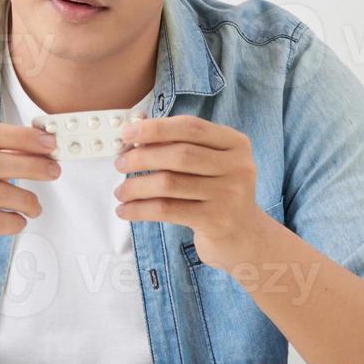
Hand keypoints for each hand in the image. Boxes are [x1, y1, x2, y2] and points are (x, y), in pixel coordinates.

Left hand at [111, 115, 269, 269]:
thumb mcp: (209, 163)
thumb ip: (179, 143)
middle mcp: (238, 167)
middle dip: (141, 157)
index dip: (156, 128)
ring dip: (135, 186)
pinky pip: (167, 210)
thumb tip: (136, 126)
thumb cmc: (216, 193)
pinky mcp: (215, 221)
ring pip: (169, 183)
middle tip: (120, 164)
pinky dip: (139, 209)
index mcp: (236, 144)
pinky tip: (125, 210)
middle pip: (179, 154)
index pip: (191, 127)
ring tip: (120, 191)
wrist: (243, 237)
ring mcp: (229, 195)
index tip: (127, 132)